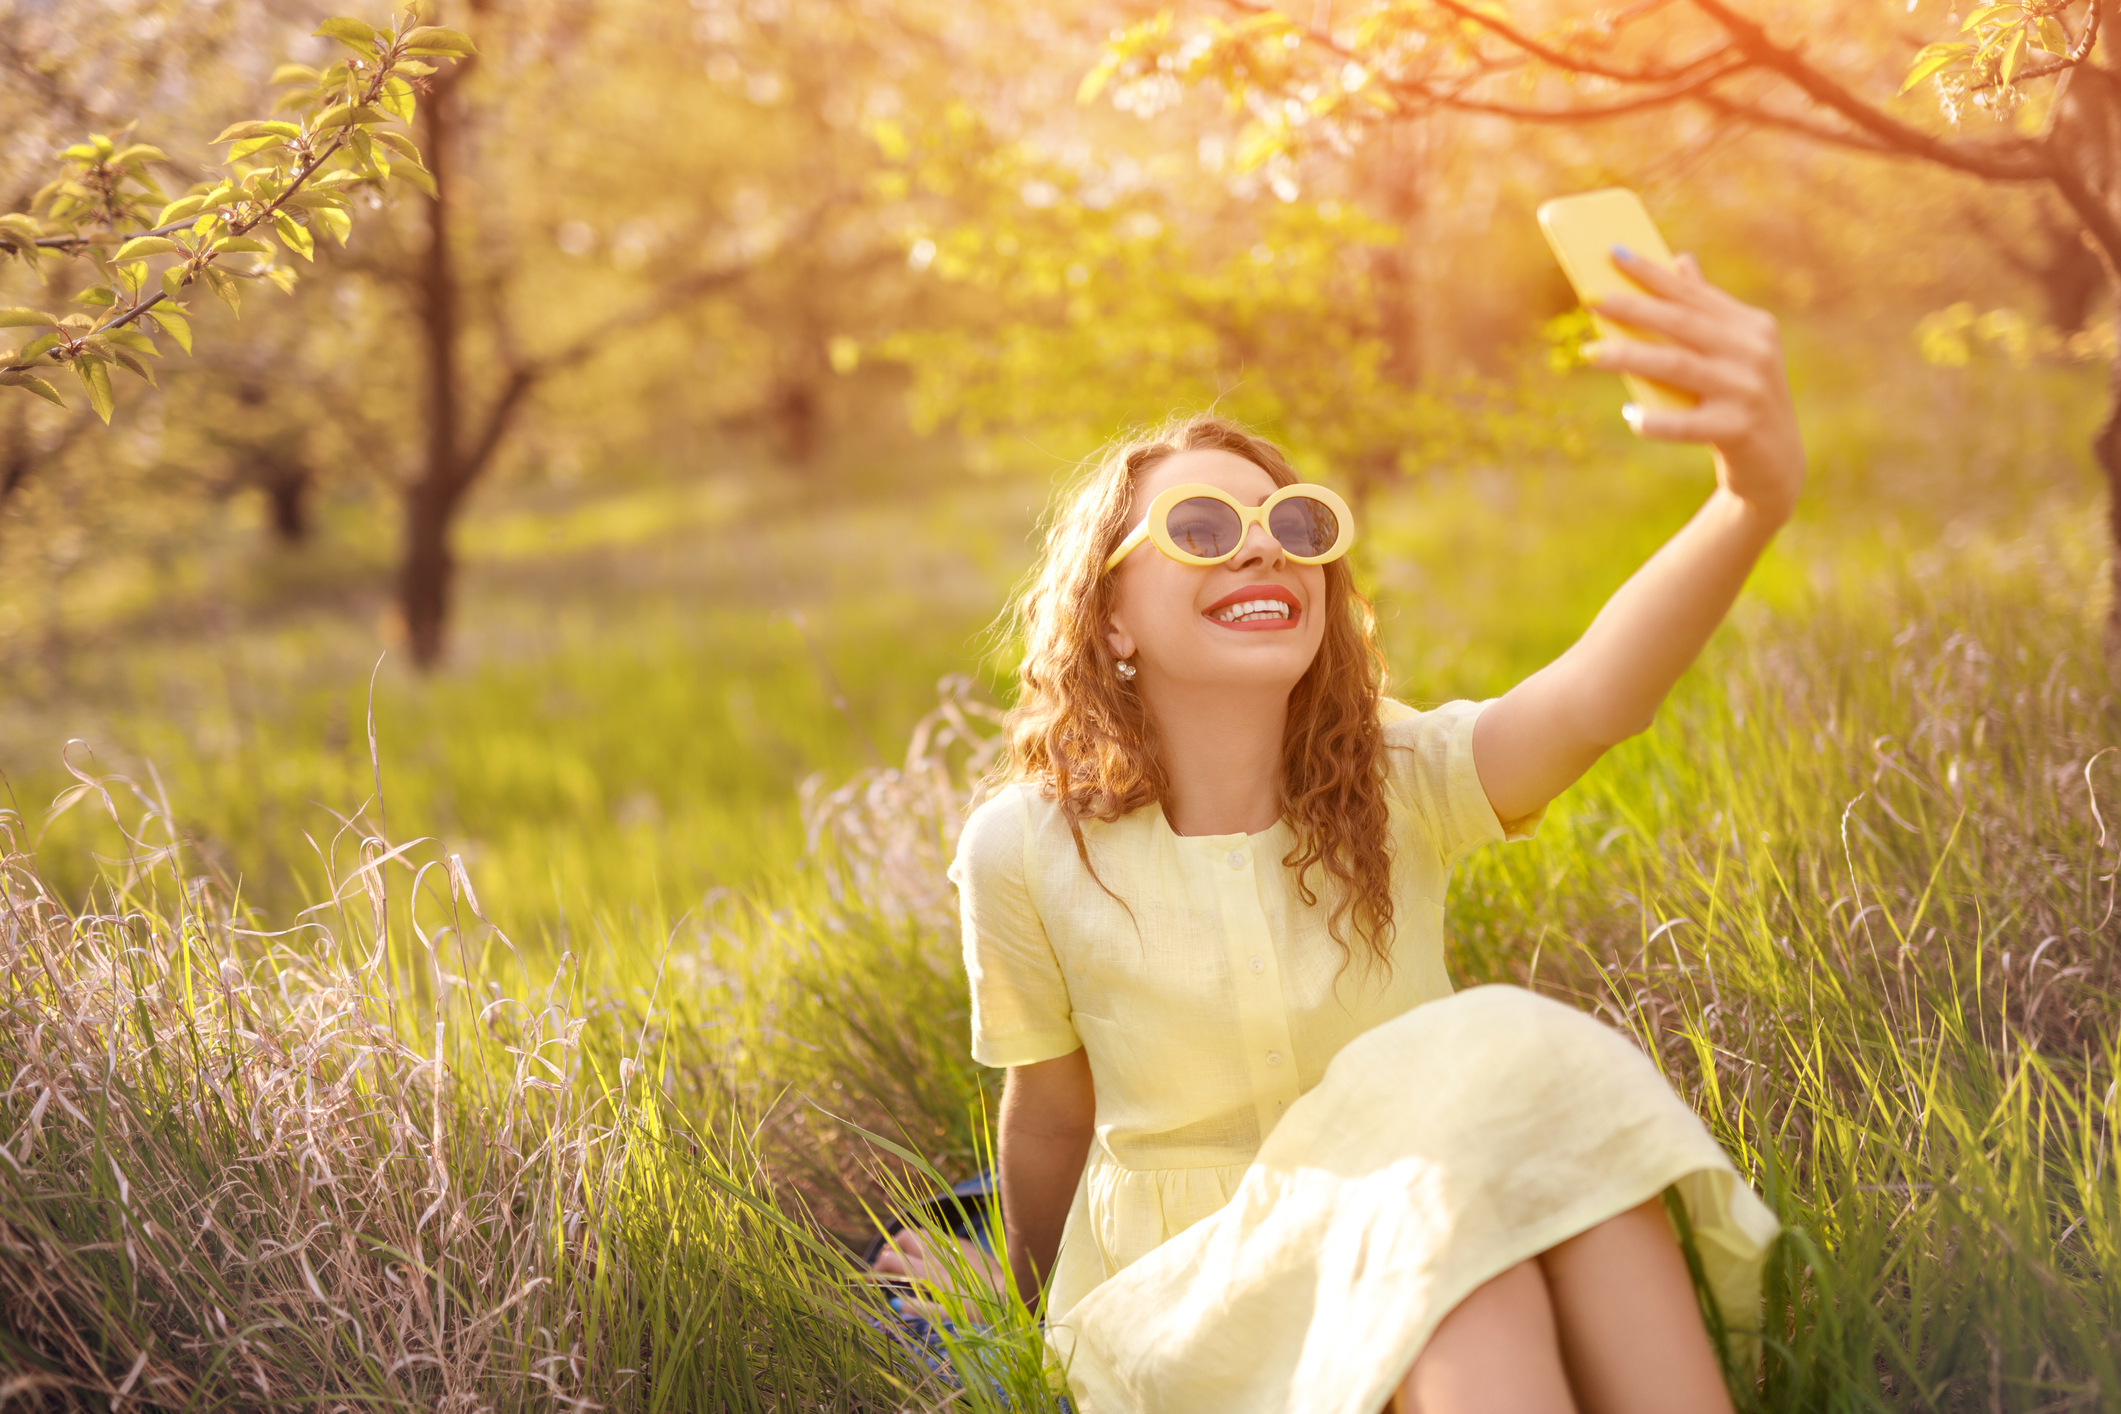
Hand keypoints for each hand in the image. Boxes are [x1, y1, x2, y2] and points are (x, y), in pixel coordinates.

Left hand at [1586, 250, 1806, 523]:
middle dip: (1634, 307)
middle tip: (1590, 299)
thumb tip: (1680, 260)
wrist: (1776, 463)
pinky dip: (1654, 420)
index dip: (1652, 273)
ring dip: (1629, 356)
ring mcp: (1748, 390)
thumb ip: (1706, 311)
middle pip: (1682, 323)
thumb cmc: (1740, 399)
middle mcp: (1754, 352)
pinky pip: (1685, 424)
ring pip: (1678, 366)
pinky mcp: (1738, 429)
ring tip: (1590, 352)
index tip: (1613, 253)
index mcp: (1750, 326)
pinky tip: (1631, 414)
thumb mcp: (1732, 352)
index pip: (1693, 293)